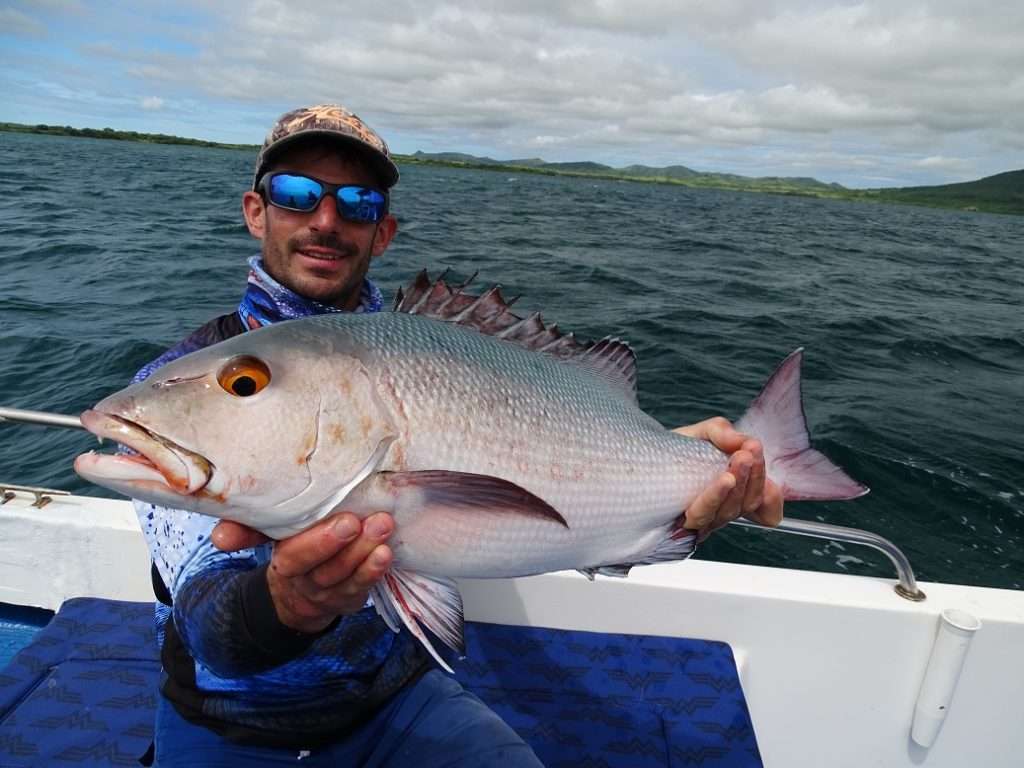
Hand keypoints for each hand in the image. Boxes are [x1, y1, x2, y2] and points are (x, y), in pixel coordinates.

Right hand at [212, 512, 393, 633]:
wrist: (300, 596)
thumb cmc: (293, 550)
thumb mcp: (270, 537)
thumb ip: (247, 529)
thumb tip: (219, 537)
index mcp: (283, 563)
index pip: (293, 556)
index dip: (316, 543)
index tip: (344, 521)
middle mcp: (305, 581)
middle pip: (321, 568)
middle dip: (339, 545)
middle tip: (359, 521)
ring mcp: (329, 594)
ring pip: (344, 577)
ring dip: (365, 553)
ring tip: (383, 528)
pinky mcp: (350, 599)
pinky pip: (361, 588)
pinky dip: (374, 571)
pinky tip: (386, 553)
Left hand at [674, 417, 783, 535]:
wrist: (638, 457)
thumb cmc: (673, 451)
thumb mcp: (702, 433)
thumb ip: (723, 432)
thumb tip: (742, 441)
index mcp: (733, 495)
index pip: (765, 507)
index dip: (772, 494)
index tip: (760, 457)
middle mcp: (720, 511)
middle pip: (748, 504)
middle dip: (753, 476)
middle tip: (749, 451)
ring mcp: (702, 520)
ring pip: (730, 512)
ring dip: (738, 484)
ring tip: (739, 459)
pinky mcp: (680, 526)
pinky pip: (703, 516)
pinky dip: (715, 497)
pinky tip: (723, 481)